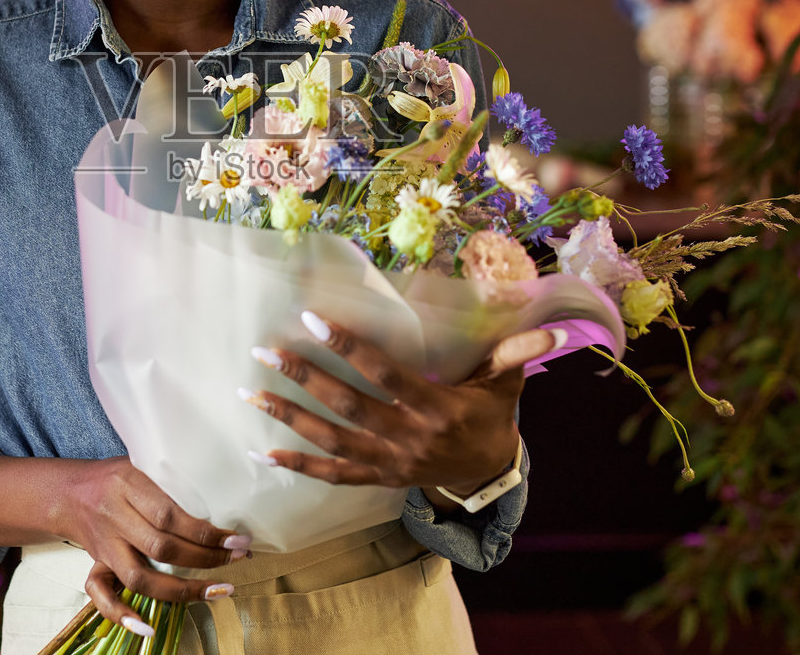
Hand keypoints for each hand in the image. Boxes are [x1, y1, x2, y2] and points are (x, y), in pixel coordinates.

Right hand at [58, 457, 247, 633]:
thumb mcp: (139, 461)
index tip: (235, 539)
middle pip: (161, 548)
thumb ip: (170, 478)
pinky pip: (101, 594)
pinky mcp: (96, 564)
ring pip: (140, 577)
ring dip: (182, 590)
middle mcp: (114, 517)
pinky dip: (123, 615)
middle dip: (205, 559)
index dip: (204, 533)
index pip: (169, 516)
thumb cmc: (113, 476)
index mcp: (127, 486)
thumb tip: (221, 493)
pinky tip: (149, 628)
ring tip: (218, 590)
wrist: (67, 492)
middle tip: (238, 558)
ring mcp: (104, 545)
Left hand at [242, 312, 560, 491]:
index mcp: (437, 409)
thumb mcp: (506, 384)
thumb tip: (547, 329)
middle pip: (349, 407)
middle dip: (305, 378)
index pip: (385, 375)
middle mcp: (409, 439)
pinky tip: (262, 454)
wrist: (489, 474)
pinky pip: (333, 476)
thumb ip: (515, 354)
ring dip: (289, 417)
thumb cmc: (491, 415)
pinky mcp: (378, 480)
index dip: (349, 348)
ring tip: (251, 393)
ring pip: (332, 441)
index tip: (312, 319)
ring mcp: (390, 464)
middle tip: (266, 352)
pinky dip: (297, 466)